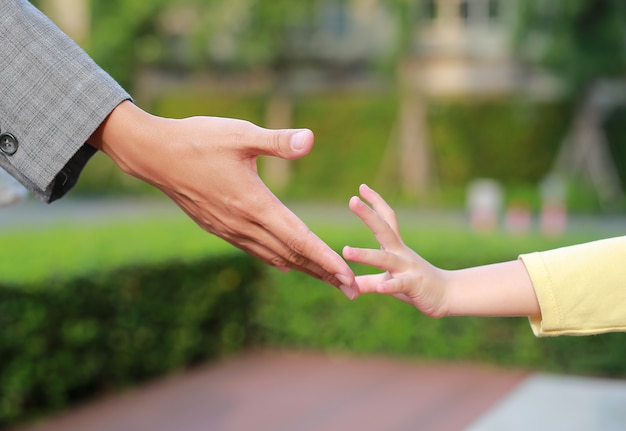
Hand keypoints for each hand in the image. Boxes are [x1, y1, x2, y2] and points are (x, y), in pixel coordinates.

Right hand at [89, 101, 357, 298]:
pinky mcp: (219, 227)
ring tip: (328, 281)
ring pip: (275, 256)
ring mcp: (230, 229)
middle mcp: (244, 223)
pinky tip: (287, 263)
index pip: (299, 238)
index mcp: (255, 203)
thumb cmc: (198, 139)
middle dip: (325, 273)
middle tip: (353, 291)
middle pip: (293, 255)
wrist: (154, 155)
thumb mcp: (240, 134)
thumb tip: (310, 139)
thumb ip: (277, 141)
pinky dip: (278, 258)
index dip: (327, 259)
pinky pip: (255, 250)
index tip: (349, 277)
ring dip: (304, 269)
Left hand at [342, 184, 446, 315]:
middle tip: (352, 200)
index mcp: (395, 248)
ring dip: (365, 255)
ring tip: (346, 251)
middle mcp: (401, 253)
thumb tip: (347, 283)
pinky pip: (401, 284)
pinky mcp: (414, 285)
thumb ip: (368, 281)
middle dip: (368, 215)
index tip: (361, 187)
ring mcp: (408, 268)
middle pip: (384, 230)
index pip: (386, 219)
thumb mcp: (389, 281)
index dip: (375, 202)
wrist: (447, 296)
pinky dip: (390, 285)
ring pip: (385, 259)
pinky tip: (380, 288)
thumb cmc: (415, 285)